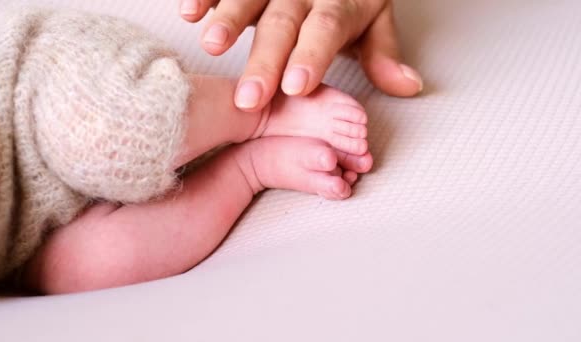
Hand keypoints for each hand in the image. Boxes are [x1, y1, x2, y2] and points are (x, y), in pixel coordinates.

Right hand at [180, 0, 422, 110]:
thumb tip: (408, 86)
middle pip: (284, 24)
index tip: (296, 87)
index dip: (311, 56)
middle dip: (265, 61)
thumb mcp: (375, 19)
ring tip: (212, 44)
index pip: (325, 31)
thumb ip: (383, 53)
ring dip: (229, 20)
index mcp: (337, 6)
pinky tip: (190, 11)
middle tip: (251, 97)